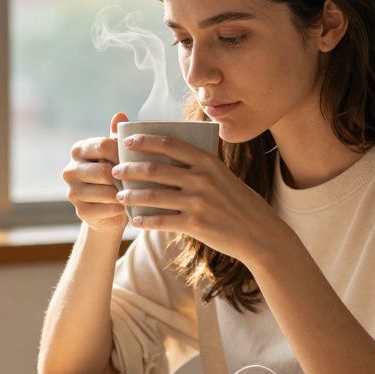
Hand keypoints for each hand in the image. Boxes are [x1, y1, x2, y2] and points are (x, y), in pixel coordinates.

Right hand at [63, 112, 129, 235]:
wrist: (109, 210)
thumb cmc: (116, 176)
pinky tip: (128, 206)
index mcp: (79, 150)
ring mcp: (73, 192)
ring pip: (106, 191)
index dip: (123, 153)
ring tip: (137, 193)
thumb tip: (120, 115)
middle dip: (124, 176)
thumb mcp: (116, 155)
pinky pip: (107, 208)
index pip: (104, 145)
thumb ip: (117, 137)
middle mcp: (70, 170)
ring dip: (124, 193)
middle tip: (140, 180)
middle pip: (104, 170)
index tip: (138, 158)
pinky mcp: (80, 211)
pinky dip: (121, 208)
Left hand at [110, 132, 282, 262]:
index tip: (127, 141)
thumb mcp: (223, 176)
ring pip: (153, 195)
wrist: (259, 232)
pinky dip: (144, 221)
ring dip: (131, 195)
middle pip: (155, 169)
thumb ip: (200, 166)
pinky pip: (162, 221)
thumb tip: (168, 158)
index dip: (145, 140)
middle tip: (116, 170)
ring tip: (119, 195)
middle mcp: (201, 178)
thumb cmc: (238, 202)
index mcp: (208, 161)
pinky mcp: (195, 225)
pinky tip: (134, 220)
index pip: (170, 144)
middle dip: (129, 168)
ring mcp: (198, 202)